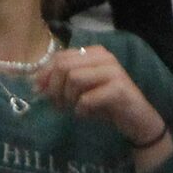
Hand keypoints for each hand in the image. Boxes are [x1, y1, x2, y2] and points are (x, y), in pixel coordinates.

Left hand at [35, 41, 168, 150]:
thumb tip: (36, 84)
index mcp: (94, 53)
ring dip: (68, 99)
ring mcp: (113, 71)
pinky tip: (86, 114)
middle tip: (58, 105)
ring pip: (73, 79)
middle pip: (64, 66)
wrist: (137, 120)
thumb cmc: (106, 104)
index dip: (45, 74)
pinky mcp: (119, 89)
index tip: (39, 92)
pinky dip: (81, 110)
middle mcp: (104, 57)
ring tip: (73, 109)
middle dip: (55, 88)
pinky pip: (87, 98)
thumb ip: (62, 81)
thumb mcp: (81, 90)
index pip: (60, 56)